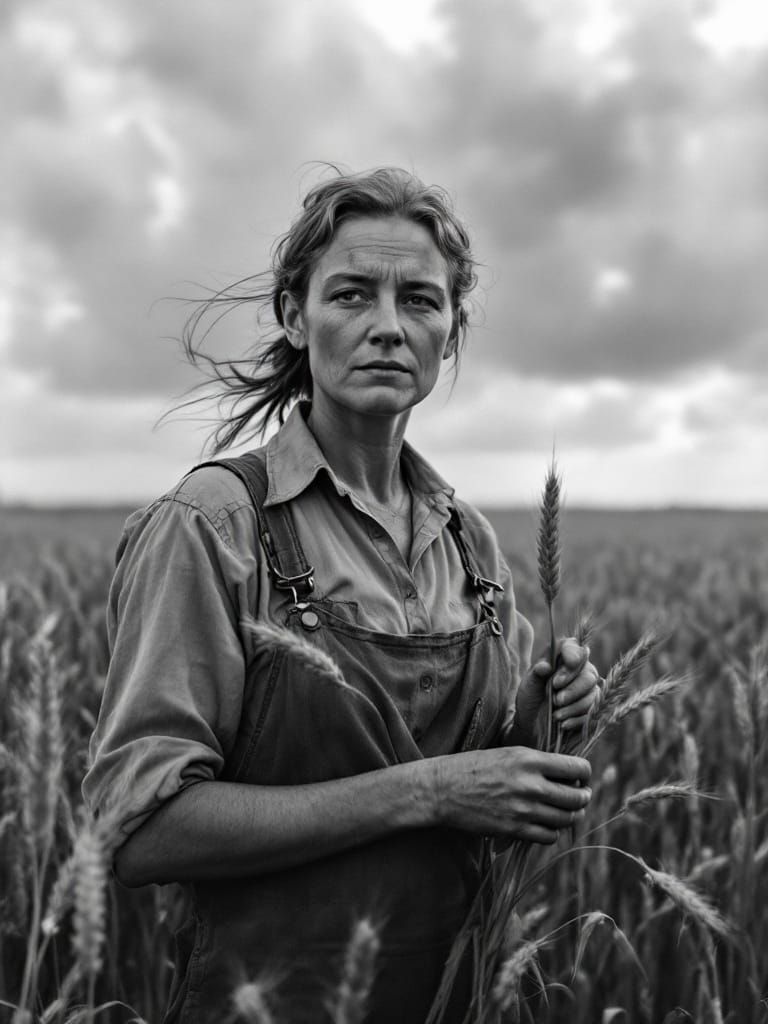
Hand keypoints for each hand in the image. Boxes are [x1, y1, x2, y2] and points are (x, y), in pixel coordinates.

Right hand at [430, 747, 591, 843]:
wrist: (443, 789)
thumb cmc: (475, 766)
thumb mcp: (508, 752)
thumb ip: (538, 762)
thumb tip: (568, 772)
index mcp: (529, 759)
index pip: (577, 768)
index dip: (584, 774)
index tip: (581, 777)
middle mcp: (530, 784)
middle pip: (577, 797)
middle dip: (583, 797)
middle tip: (579, 796)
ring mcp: (523, 809)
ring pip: (566, 819)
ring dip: (569, 816)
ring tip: (563, 811)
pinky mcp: (514, 830)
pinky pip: (549, 836)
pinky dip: (551, 832)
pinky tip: (544, 824)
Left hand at [514, 637, 600, 740]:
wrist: (532, 724)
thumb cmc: (531, 698)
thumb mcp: (529, 684)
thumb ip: (536, 673)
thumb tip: (545, 666)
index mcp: (561, 657)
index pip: (573, 647)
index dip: (572, 656)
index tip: (562, 672)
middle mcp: (578, 670)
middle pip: (589, 673)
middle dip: (573, 689)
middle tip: (555, 699)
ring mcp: (587, 690)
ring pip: (593, 694)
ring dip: (574, 706)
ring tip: (556, 715)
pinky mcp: (592, 709)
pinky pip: (594, 712)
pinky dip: (577, 719)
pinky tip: (563, 724)